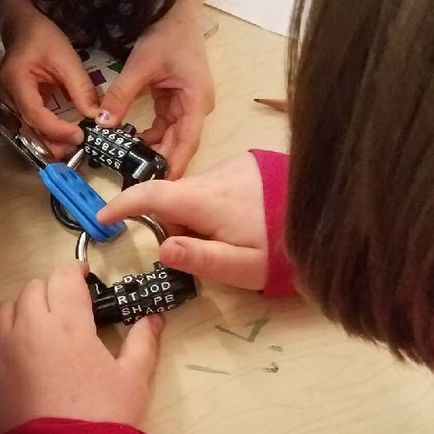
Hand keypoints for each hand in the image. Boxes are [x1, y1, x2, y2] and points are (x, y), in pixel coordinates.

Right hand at [0, 0, 98, 150]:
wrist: (21, 26)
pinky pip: (32, 124)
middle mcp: (7, 96)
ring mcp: (9, 102)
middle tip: (79, 147)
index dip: (58, 129)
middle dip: (54, 142)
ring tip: (74, 146)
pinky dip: (48, 133)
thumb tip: (95, 116)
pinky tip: (64, 137)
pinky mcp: (16, 105)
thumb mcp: (66, 58)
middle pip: (30, 129)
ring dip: (51, 142)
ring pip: (30, 131)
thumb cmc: (41, 36)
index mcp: (16, 81)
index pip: (36, 115)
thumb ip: (81, 88)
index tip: (81, 135)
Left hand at [0, 262, 161, 433]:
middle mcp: (28, 327)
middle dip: (50, 292)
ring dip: (21, 312)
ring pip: (3, 311)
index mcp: (66, 321)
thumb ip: (142, 342)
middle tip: (66, 309)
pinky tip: (15, 358)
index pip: (63, 276)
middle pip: (32, 289)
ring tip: (37, 329)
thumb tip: (153, 319)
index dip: (74, 272)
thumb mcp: (133, 377)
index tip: (83, 278)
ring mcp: (1, 350)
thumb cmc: (103, 414)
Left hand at [97, 1, 214, 178]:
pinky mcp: (177, 102)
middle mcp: (197, 108)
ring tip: (132, 169)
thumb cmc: (166, 33)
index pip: (187, 142)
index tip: (161, 187)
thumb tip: (102, 122)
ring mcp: (188, 106)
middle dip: (162, 163)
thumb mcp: (141, 64)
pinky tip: (132, 145)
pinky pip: (165, 126)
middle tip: (140, 184)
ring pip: (172, 137)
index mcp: (196, 101)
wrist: (176, 11)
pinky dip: (151, 136)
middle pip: (181, 144)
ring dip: (154, 151)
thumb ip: (121, 95)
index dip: (174, 165)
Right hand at [99, 153, 267, 289]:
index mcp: (208, 200)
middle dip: (176, 224)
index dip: (122, 204)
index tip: (102, 217)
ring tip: (234, 241)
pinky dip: (217, 206)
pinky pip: (216, 187)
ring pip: (196, 193)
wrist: (332, 223)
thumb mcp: (241, 267)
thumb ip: (199, 258)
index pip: (152, 194)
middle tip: (205, 251)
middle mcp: (216, 175)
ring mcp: (233, 166)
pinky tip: (244, 223)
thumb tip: (161, 248)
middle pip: (173, 197)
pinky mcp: (248, 166)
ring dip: (200, 217)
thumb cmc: (282, 251)